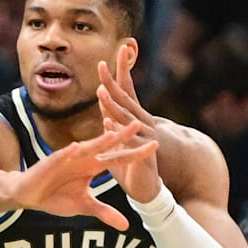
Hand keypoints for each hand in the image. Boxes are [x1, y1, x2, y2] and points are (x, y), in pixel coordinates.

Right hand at [10, 118, 157, 230]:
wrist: (28, 194)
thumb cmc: (55, 197)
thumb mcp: (84, 206)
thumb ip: (105, 212)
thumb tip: (126, 226)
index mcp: (93, 166)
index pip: (118, 157)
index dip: (135, 152)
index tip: (156, 145)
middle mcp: (83, 158)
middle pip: (105, 146)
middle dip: (121, 135)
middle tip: (139, 124)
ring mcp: (66, 158)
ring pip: (85, 148)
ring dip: (97, 141)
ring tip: (112, 133)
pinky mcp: (50, 163)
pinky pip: (59, 157)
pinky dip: (67, 153)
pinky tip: (74, 148)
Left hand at [96, 44, 161, 203]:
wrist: (147, 191)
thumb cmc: (130, 167)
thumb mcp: (118, 144)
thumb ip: (113, 128)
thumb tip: (106, 113)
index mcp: (133, 120)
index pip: (126, 92)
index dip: (119, 74)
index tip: (111, 56)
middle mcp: (141, 124)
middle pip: (125, 98)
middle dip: (114, 80)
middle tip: (102, 64)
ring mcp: (144, 138)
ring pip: (126, 118)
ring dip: (112, 105)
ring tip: (100, 91)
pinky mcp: (143, 155)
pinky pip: (128, 141)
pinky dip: (118, 133)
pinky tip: (109, 123)